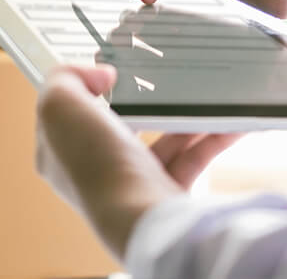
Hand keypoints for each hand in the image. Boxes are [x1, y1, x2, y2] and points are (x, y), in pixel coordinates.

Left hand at [36, 65, 239, 258]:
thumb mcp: (58, 105)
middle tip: (160, 77)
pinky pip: (192, 158)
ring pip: (160, 140)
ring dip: (183, 115)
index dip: (84, 85)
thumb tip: (100, 75)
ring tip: (202, 93)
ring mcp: (130, 185)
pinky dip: (211, 137)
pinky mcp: (165, 194)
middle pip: (119, 123)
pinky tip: (229, 120)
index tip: (110, 69)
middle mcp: (92, 172)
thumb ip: (65, 77)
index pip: (66, 112)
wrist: (142, 217)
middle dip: (144, 99)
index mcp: (57, 155)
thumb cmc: (95, 163)